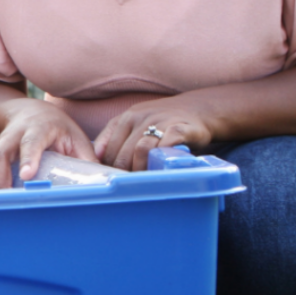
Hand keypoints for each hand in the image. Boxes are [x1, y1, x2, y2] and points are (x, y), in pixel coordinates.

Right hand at [0, 98, 97, 189]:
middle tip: (8, 199)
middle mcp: (14, 135)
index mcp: (39, 128)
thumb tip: (102, 182)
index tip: (26, 175)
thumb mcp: (75, 136)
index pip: (31, 142)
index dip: (28, 158)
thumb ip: (86, 157)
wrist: (28, 112)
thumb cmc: (56, 127)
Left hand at [93, 96, 213, 171]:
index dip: (110, 167)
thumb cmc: (162, 121)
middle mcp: (141, 117)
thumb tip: (97, 156)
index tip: (115, 180)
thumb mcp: (134, 122)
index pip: (109, 147)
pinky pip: (167, 143)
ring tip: (142, 181)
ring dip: (140, 168)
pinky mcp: (181, 128)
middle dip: (124, 172)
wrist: (197, 108)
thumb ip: (114, 136)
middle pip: (124, 151)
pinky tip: (159, 167)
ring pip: (141, 148)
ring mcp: (161, 122)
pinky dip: (160, 157)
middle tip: (129, 186)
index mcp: (127, 117)